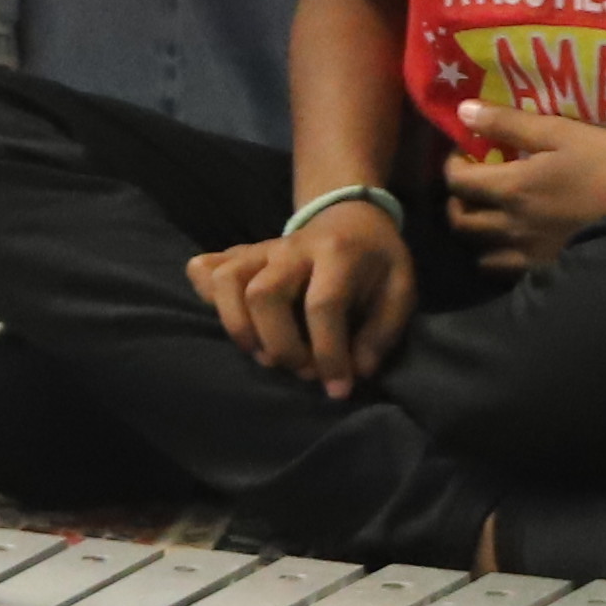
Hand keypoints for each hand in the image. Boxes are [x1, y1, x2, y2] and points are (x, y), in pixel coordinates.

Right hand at [188, 202, 417, 393]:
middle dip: (279, 344)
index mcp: (338, 254)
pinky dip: (205, 296)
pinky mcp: (240, 254)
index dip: (328, 354)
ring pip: (226, 280)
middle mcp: (292, 248)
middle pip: (263, 294)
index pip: (323, 305)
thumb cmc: (377, 260)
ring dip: (238, 326)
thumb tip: (355, 372)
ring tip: (263, 354)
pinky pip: (204, 269)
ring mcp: (260, 249)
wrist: (351, 217)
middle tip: (300, 370)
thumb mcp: (401, 290)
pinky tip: (230, 318)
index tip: (337, 388)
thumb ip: (381, 333)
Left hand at [444, 98, 605, 265]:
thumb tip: (462, 110)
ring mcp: (532, 254)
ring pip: (481, 253)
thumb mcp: (561, 133)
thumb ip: (509, 123)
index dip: (451, 165)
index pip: (456, 182)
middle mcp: (512, 226)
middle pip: (461, 222)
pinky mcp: (552, 271)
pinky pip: (511, 272)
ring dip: (477, 235)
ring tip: (492, 218)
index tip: (463, 153)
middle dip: (457, 202)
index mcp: (511, 189)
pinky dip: (503, 259)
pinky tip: (519, 245)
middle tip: (471, 188)